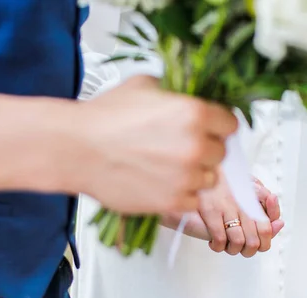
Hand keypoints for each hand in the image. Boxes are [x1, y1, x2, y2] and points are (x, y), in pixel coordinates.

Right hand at [71, 76, 237, 214]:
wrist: (75, 149)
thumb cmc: (103, 117)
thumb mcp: (143, 86)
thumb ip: (174, 93)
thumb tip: (187, 98)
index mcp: (194, 113)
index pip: (231, 125)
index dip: (217, 127)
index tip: (207, 130)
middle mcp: (196, 146)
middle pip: (220, 153)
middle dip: (204, 151)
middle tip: (178, 149)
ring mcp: (185, 177)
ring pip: (208, 180)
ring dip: (193, 175)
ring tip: (166, 168)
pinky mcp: (172, 202)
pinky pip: (192, 202)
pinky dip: (181, 195)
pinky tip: (160, 184)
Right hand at [162, 173, 283, 257]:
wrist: (197, 172)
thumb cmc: (222, 182)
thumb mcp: (248, 188)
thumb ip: (265, 207)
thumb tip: (279, 224)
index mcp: (254, 196)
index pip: (268, 227)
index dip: (265, 241)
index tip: (257, 242)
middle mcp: (244, 202)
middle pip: (256, 239)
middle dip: (249, 250)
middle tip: (242, 248)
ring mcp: (227, 206)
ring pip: (239, 242)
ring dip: (233, 250)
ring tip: (227, 245)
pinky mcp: (211, 210)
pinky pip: (220, 239)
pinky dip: (217, 246)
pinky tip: (214, 242)